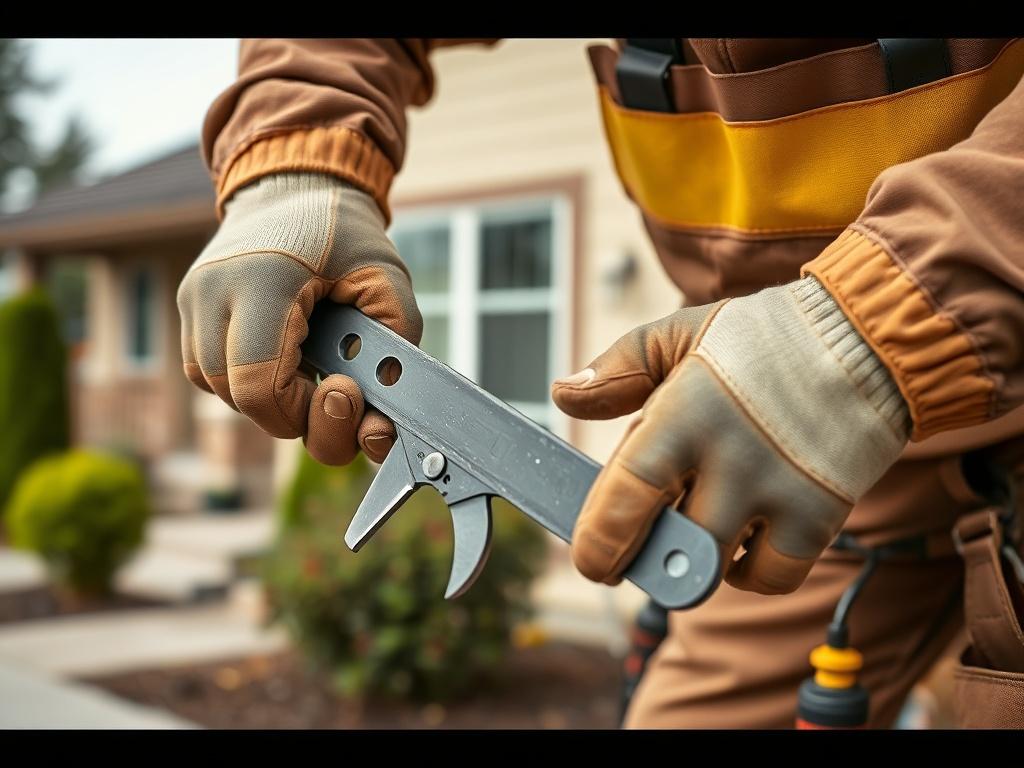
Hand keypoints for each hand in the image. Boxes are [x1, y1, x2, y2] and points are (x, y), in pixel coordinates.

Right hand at [177, 172, 421, 464]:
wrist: (293, 187)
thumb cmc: (343, 234)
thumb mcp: (387, 275)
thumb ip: (397, 338)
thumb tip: (382, 407)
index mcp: (262, 281)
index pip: (259, 386)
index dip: (300, 413)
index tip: (339, 394)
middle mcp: (212, 291)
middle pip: (235, 396)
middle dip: (289, 412)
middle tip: (331, 390)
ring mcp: (192, 299)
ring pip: (216, 389)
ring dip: (266, 397)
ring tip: (307, 367)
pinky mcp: (187, 307)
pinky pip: (206, 370)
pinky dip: (244, 378)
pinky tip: (282, 356)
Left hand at [552, 277, 910, 594]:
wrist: (867, 338)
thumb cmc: (759, 341)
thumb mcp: (679, 333)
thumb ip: (618, 369)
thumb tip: (562, 395)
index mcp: (687, 411)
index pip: (629, 491)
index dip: (600, 539)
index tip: (589, 558)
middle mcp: (733, 457)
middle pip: (672, 548)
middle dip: (639, 563)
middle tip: (622, 561)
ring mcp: (780, 490)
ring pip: (717, 568)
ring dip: (691, 562)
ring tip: (686, 531)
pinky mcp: (821, 514)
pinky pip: (772, 575)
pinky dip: (748, 572)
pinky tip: (737, 544)